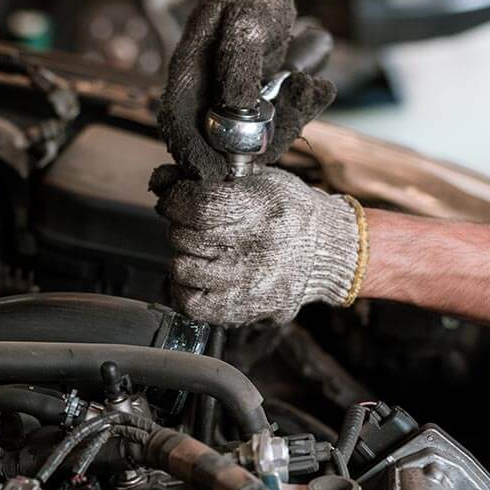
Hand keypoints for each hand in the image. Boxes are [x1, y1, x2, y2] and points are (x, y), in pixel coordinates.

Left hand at [151, 163, 365, 325]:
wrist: (327, 252)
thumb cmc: (292, 212)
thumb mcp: (260, 180)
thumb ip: (212, 179)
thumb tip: (162, 180)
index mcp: (262, 211)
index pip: (199, 207)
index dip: (177, 200)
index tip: (176, 198)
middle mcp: (256, 251)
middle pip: (186, 237)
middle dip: (182, 225)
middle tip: (198, 224)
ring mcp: (248, 285)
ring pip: (182, 268)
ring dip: (184, 255)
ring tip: (203, 249)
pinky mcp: (243, 310)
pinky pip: (191, 303)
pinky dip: (185, 287)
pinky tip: (199, 275)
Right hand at [159, 0, 334, 178]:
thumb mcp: (246, 22)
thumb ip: (239, 65)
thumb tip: (238, 109)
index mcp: (187, 77)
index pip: (178, 127)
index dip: (193, 155)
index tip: (220, 171)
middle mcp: (203, 95)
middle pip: (216, 143)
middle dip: (257, 144)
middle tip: (291, 120)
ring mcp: (226, 101)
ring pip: (250, 138)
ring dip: (286, 124)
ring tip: (312, 87)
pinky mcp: (250, 101)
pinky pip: (271, 123)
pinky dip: (296, 112)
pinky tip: (317, 87)